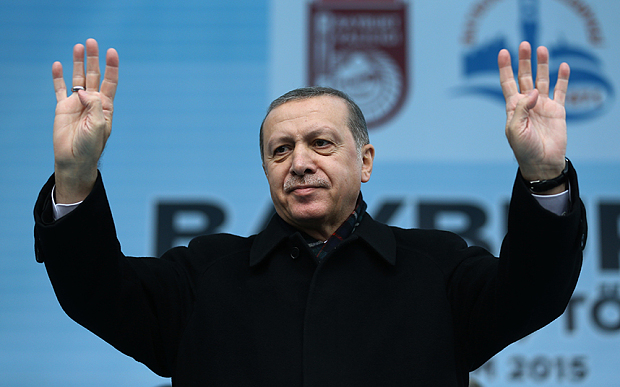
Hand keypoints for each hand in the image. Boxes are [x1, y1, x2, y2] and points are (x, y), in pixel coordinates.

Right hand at [52, 38, 118, 202]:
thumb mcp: (99, 125)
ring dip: (78, 62)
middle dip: (94, 59)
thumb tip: (83, 91)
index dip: (111, 67)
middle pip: (94, 75)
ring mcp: (77, 103)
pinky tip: (57, 65)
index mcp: (105, 106)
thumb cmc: (91, 146)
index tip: (112, 52)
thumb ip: (94, 106)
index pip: (110, 81)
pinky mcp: (63, 108)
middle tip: (91, 42)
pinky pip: (60, 89)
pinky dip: (58, 77)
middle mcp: (92, 102)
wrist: (75, 160)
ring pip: (78, 78)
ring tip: (78, 47)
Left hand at [498, 41, 568, 185]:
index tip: (503, 52)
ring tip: (542, 49)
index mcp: (513, 108)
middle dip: (524, 61)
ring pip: (542, 80)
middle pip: (525, 77)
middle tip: (524, 44)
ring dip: (542, 65)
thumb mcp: (515, 129)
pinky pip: (560, 91)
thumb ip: (521, 109)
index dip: (505, 68)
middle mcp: (527, 104)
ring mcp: (543, 106)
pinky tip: (562, 66)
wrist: (542, 163)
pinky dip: (562, 79)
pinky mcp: (557, 110)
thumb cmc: (523, 149)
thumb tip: (533, 92)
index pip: (508, 83)